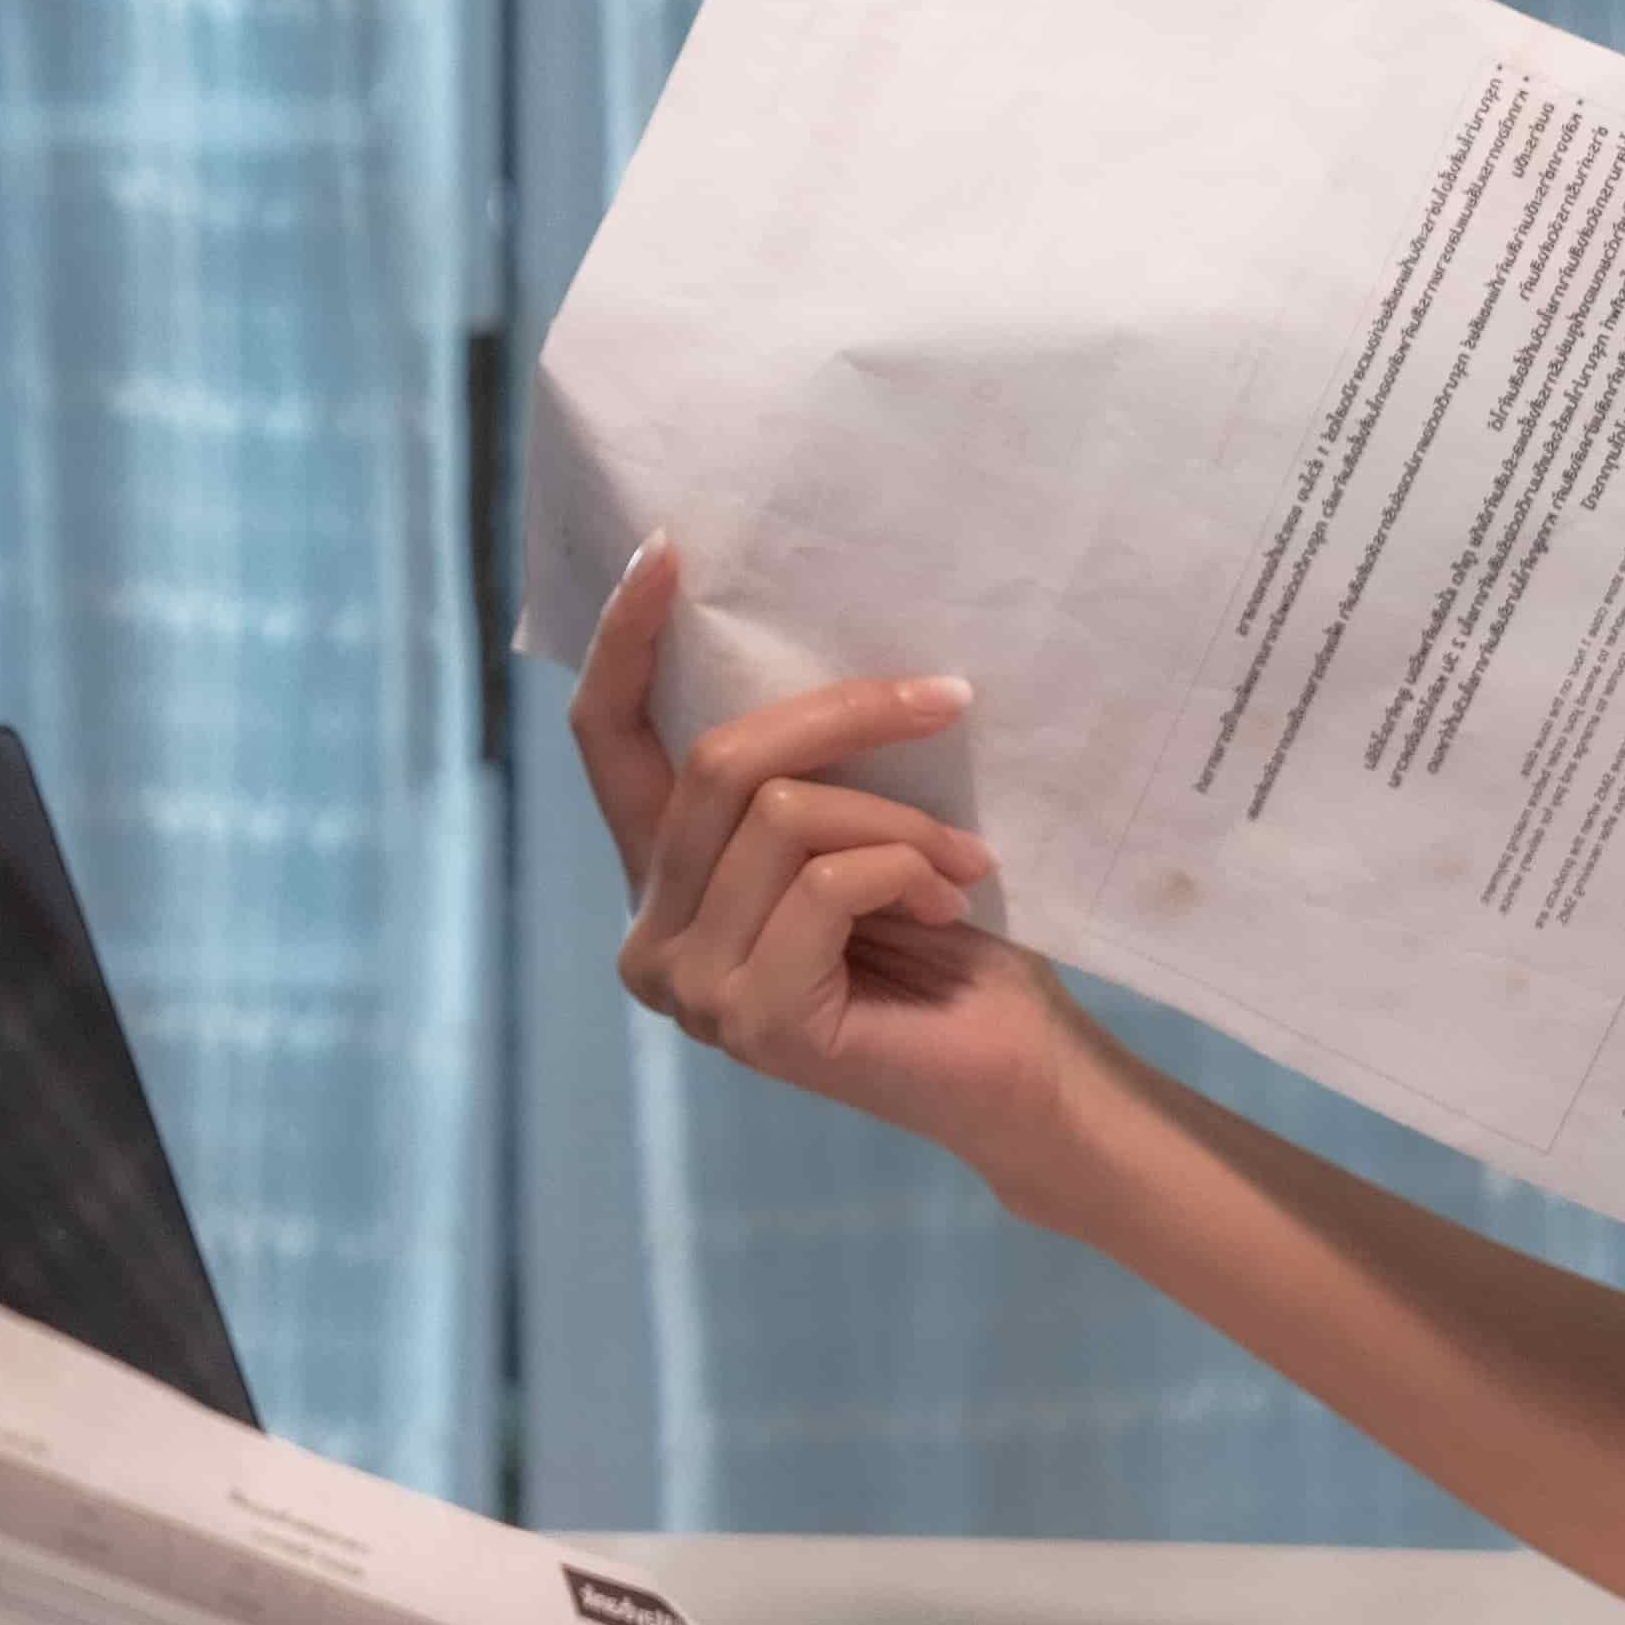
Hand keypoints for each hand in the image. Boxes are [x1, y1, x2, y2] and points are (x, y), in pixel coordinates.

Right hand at [570, 539, 1101, 1198]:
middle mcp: (651, 938)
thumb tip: (793, 631)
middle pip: (718, 763)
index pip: (608, 742)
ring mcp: (690, 988)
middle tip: (948, 700)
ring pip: (781, 815)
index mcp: (663, 884)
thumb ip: (790, 772)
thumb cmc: (944, 944)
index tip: (670, 551)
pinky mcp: (750, 1017)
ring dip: (899, 820)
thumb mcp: (852, 828)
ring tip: (962, 865)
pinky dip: (905, 872)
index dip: (626, 641)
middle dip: (844, 715)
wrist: (1016, 1073)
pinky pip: (826, 881)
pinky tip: (948, 909)